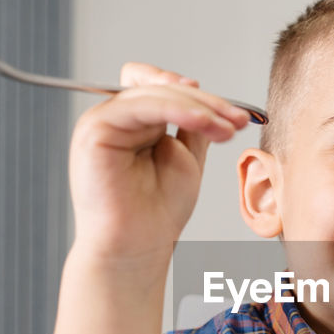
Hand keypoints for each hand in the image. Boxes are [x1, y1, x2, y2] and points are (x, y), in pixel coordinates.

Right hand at [67, 62, 250, 261]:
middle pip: (160, 87)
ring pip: (155, 94)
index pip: (156, 84)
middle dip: (206, 102)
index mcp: (132, 123)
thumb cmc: (157, 213)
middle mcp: (113, 119)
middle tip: (237, 121)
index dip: (190, 90)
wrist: (137, 248)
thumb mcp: (185, 157)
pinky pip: (141, 106)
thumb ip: (191, 124)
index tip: (229, 110)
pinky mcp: (95, 131)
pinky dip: (176, 110)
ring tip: (226, 129)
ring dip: (198, 107)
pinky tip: (203, 123)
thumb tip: (203, 94)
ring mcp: (101, 122)